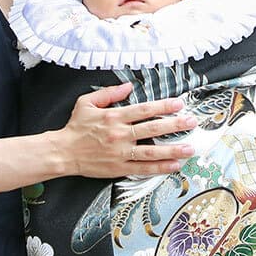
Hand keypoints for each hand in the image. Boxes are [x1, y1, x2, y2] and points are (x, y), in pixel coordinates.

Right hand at [56, 82, 196, 178]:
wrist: (63, 152)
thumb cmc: (76, 127)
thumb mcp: (86, 102)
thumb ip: (109, 93)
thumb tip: (128, 86)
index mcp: (114, 117)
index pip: (144, 110)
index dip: (163, 107)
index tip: (178, 104)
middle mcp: (120, 134)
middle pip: (152, 129)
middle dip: (175, 125)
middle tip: (192, 122)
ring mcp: (120, 153)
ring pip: (151, 152)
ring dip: (172, 150)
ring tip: (190, 149)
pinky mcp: (119, 168)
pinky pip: (143, 169)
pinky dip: (159, 168)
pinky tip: (174, 166)